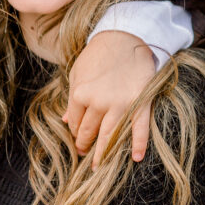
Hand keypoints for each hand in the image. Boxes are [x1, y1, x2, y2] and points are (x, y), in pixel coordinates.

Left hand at [64, 30, 154, 166]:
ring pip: (110, 136)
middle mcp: (99, 102)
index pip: (74, 122)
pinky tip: (135, 158)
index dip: (74, 131)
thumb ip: (71, 98)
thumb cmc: (98, 54)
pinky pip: (139, 128)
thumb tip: (64, 121)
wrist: (124, 38)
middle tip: (84, 154)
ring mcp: (120, 104)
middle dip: (84, 145)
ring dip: (103, 154)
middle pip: (89, 132)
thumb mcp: (77, 73)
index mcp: (80, 94)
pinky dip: (138, 144)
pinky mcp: (139, 103)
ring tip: (98, 167)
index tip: (76, 136)